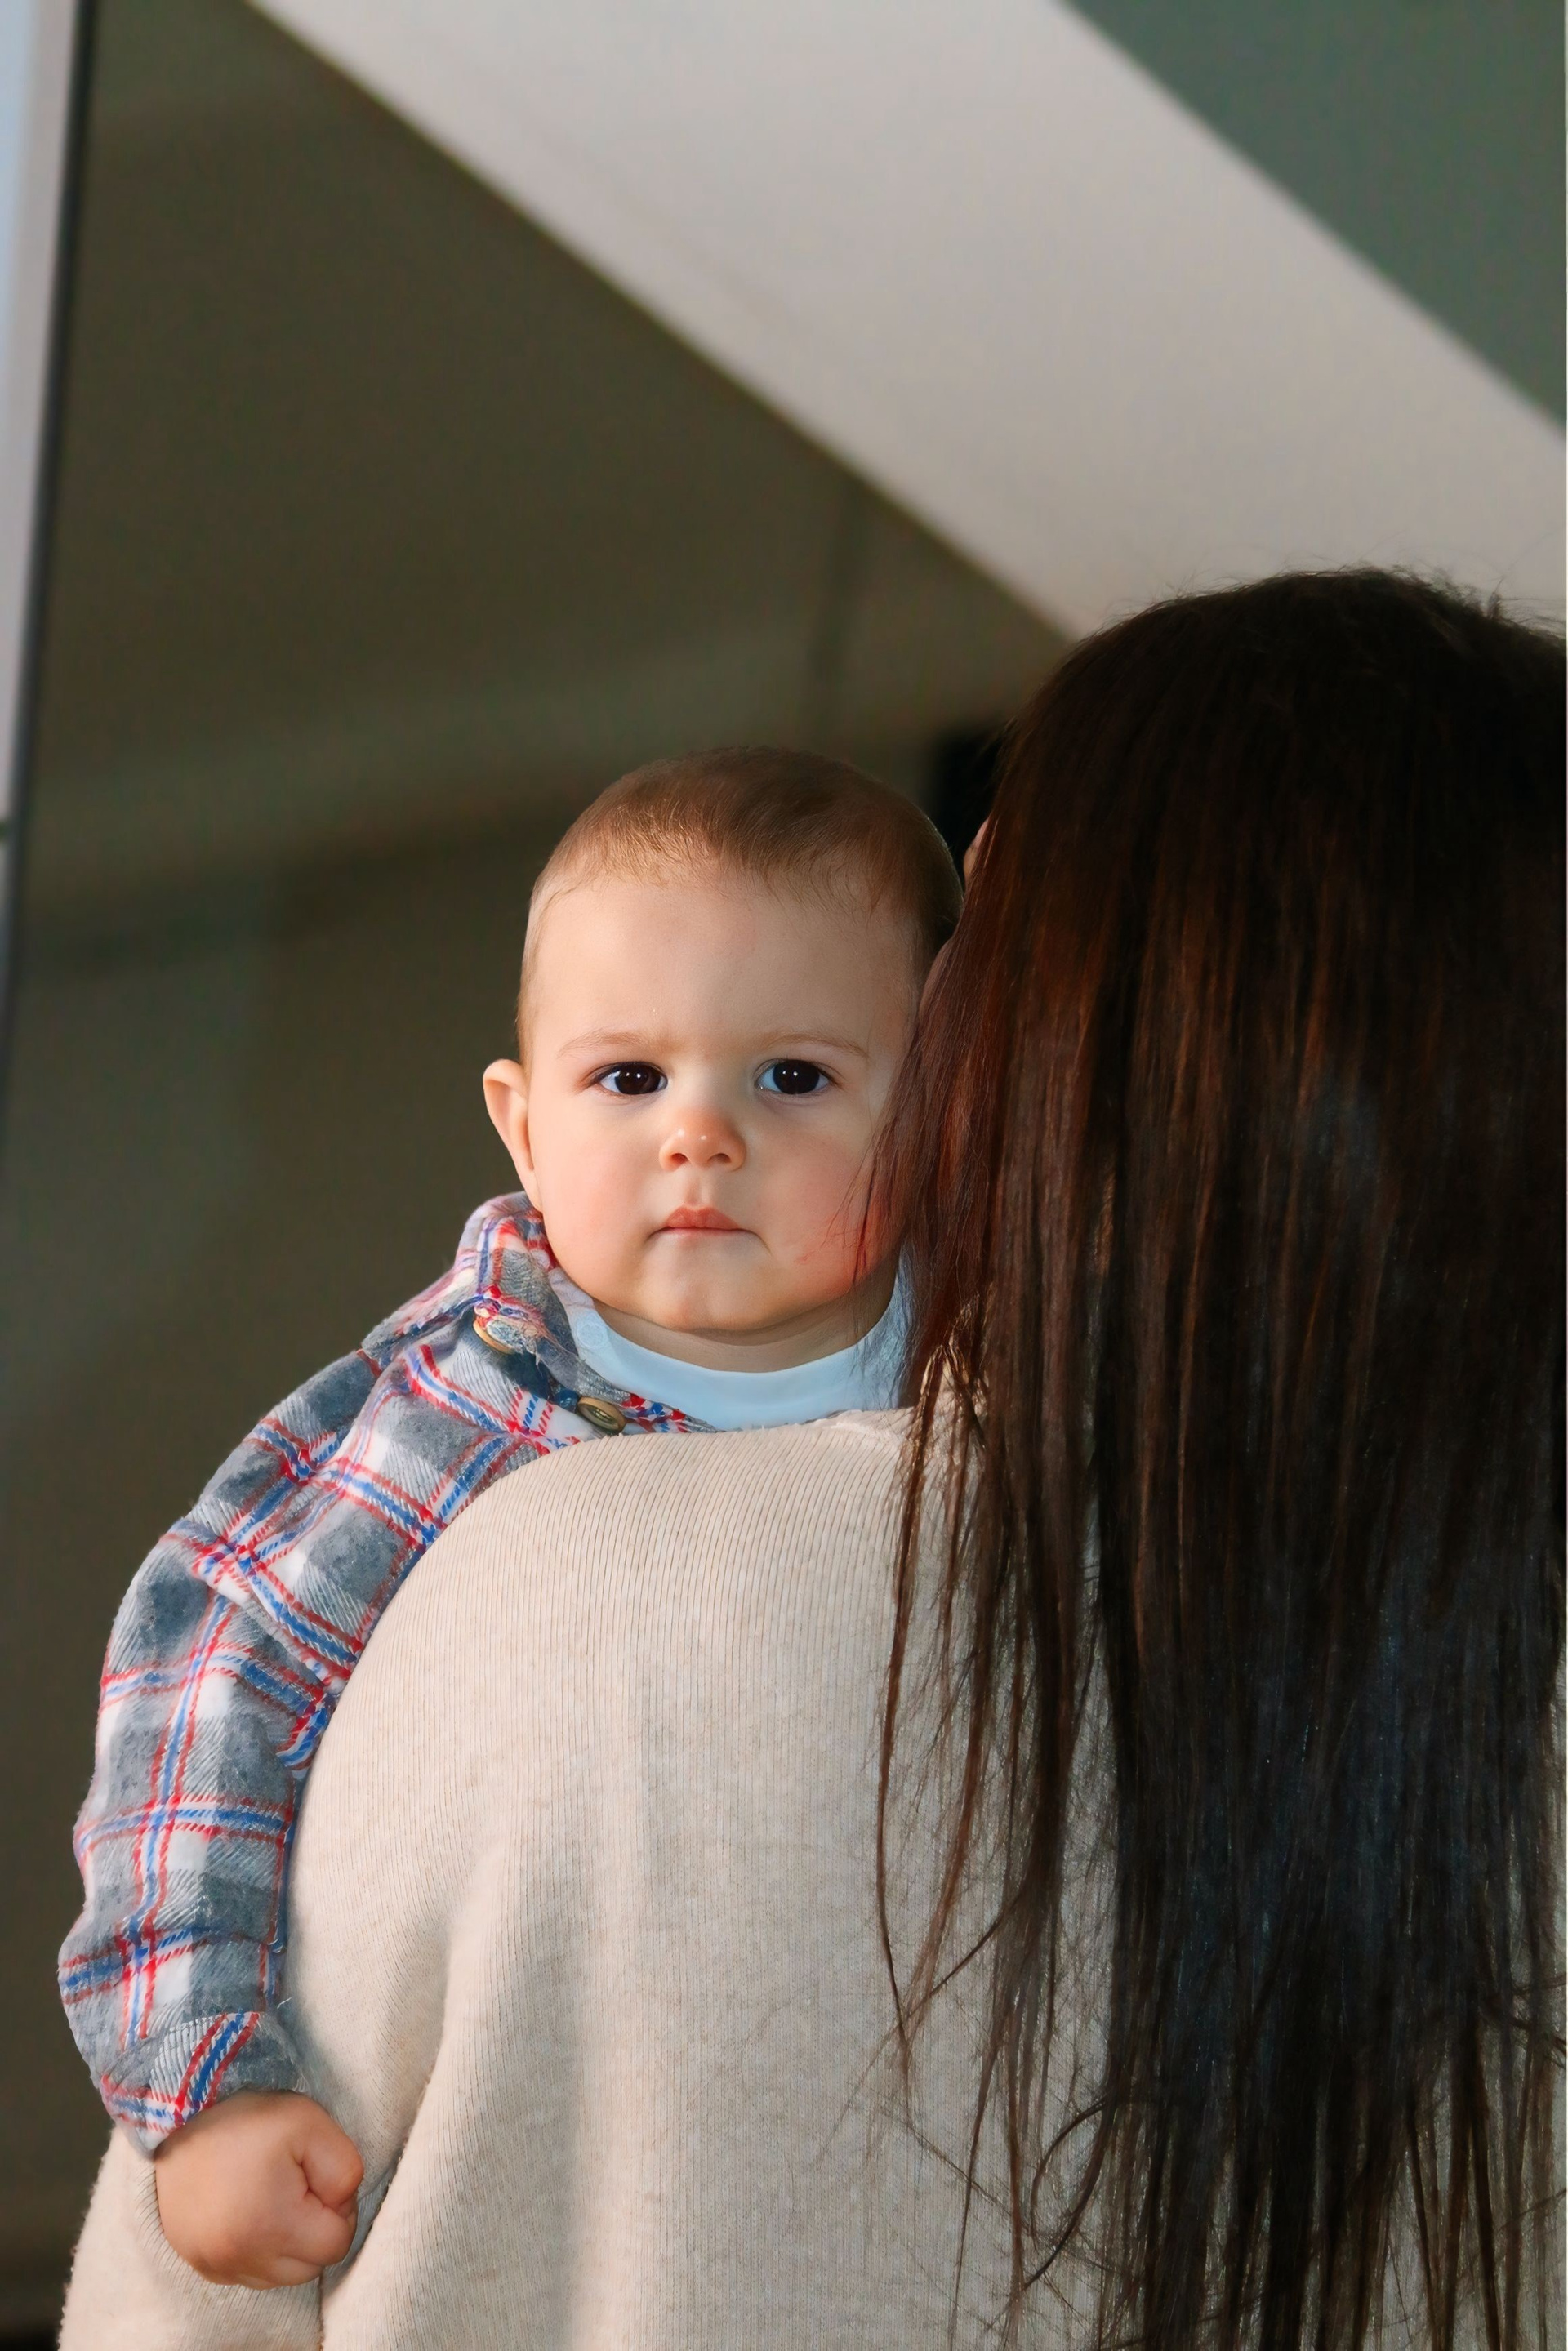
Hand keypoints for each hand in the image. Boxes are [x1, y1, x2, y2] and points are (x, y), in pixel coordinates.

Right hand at [153, 2090, 363, 2287]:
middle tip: (296, 2186)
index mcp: (272, 2228)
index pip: (338, 2244)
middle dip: (315, 2230)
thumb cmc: (245, 2122)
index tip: (315, 2176)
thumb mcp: (309, 2124)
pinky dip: (260, 2252)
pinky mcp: (202, 2266)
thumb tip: (343, 2205)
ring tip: (273, 2198)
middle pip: (310, 2268)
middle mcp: (241, 2260)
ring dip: (288, 2245)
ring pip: (281, 2276)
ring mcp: (218, 2268)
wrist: (174, 2122)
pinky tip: (251, 2214)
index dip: (339, 2208)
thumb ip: (344, 2169)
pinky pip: (250, 2275)